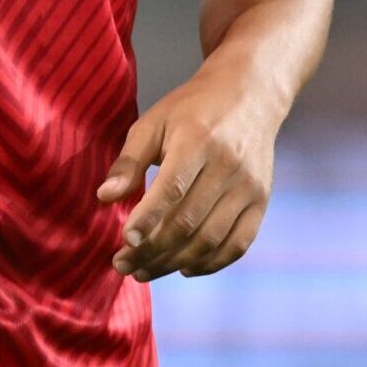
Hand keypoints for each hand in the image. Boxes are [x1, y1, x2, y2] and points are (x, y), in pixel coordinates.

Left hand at [96, 66, 283, 280]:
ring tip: (144, 271)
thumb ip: (129, 160)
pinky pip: (237, 245)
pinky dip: (210, 264)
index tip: (125, 240)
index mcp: (198, 140)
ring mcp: (248, 187)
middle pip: (189, 222)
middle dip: (152, 250)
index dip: (147, 218)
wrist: (250, 95)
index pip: (172, 188)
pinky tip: (184, 268)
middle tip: (123, 264)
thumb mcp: (154, 122)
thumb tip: (105, 197)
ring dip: (174, 263)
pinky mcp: (261, 201)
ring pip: (210, 240)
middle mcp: (228, 165)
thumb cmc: (193, 109)